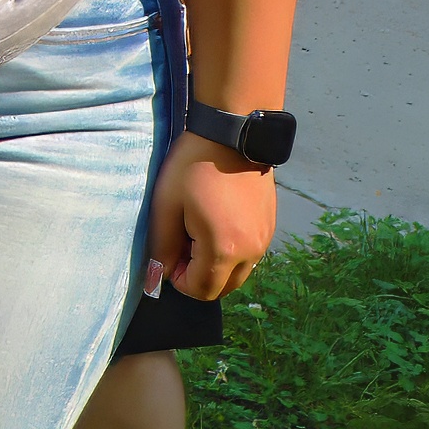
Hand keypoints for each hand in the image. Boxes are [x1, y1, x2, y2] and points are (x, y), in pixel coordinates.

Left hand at [146, 133, 277, 303]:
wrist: (230, 138)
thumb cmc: (192, 169)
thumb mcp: (167, 207)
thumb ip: (162, 248)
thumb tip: (158, 278)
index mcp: (225, 250)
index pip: (202, 290)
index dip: (179, 279)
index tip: (169, 252)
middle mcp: (252, 251)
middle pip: (223, 287)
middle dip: (199, 275)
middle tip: (182, 241)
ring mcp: (265, 240)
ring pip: (238, 273)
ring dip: (216, 264)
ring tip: (198, 228)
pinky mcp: (269, 228)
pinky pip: (249, 255)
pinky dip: (231, 251)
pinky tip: (216, 220)